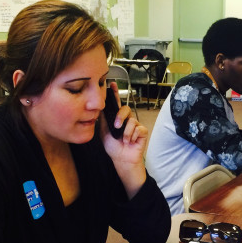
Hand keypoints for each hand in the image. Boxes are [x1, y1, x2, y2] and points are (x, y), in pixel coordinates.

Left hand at [100, 82, 147, 196]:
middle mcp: (127, 120)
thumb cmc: (113, 147)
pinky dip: (132, 136)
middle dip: (120, 117)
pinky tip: (130, 142)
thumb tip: (98, 107)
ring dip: (126, 132)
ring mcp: (135, 125)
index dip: (114, 93)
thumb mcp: (104, 132)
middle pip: (126, 109)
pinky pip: (138, 129)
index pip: (116, 103)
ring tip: (124, 140)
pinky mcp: (142, 132)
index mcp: (117, 118)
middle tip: (116, 126)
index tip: (111, 84)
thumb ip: (103, 119)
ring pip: (132, 120)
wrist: (121, 159)